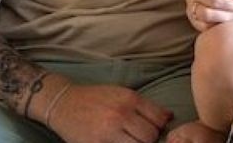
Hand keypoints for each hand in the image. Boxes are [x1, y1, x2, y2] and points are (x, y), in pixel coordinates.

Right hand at [47, 83, 171, 142]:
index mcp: (130, 99)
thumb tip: (169, 116)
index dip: (160, 127)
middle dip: (149, 140)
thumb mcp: (121, 93)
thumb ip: (144, 105)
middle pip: (150, 136)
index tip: (154, 130)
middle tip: (140, 138)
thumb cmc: (95, 98)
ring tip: (130, 140)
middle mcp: (121, 114)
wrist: (63, 103)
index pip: (160, 118)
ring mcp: (109, 131)